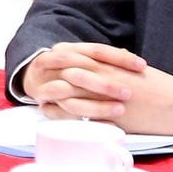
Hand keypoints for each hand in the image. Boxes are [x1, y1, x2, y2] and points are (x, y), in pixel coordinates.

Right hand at [23, 42, 145, 121]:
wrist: (32, 76)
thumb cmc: (63, 69)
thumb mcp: (80, 59)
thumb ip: (102, 60)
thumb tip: (131, 59)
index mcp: (68, 48)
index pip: (96, 50)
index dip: (119, 58)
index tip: (141, 66)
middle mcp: (54, 60)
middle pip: (82, 69)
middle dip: (106, 82)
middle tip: (129, 92)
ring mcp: (46, 79)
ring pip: (70, 91)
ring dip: (95, 102)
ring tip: (118, 109)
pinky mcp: (42, 98)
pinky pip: (60, 110)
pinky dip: (80, 117)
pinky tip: (99, 123)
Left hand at [24, 43, 172, 135]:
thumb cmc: (162, 87)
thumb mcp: (136, 70)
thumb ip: (117, 64)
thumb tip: (108, 59)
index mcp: (112, 63)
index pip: (77, 53)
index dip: (60, 54)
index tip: (50, 56)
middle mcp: (106, 77)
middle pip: (67, 68)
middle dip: (49, 70)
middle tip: (36, 73)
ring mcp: (107, 97)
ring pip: (69, 92)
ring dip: (51, 92)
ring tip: (40, 94)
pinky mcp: (110, 117)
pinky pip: (80, 115)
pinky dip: (63, 114)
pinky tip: (54, 113)